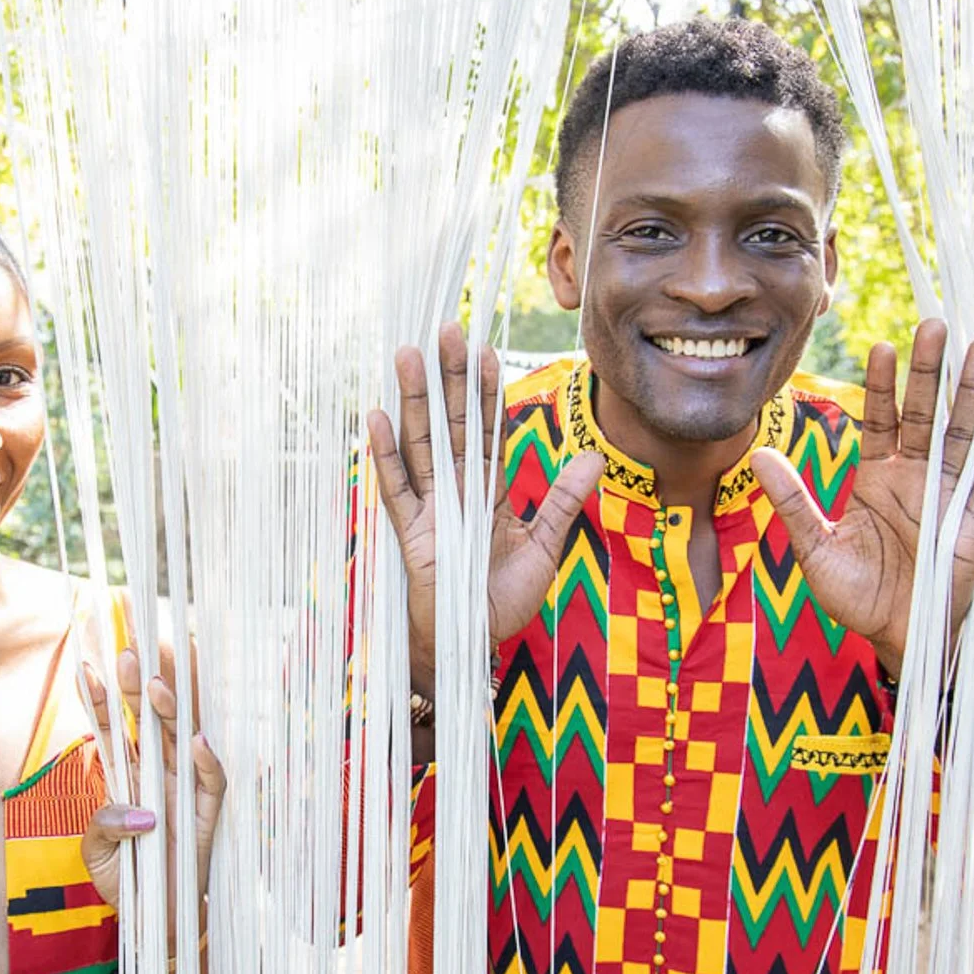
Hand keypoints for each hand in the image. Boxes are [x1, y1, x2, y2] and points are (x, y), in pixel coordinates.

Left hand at [78, 646, 226, 934]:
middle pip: (151, 717)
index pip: (115, 726)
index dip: (102, 697)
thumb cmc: (125, 880)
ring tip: (154, 681)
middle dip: (139, 682)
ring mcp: (186, 790)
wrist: (153, 921)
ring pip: (183, 738)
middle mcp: (160, 773)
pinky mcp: (208, 816)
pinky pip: (213, 784)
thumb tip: (135, 812)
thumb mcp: (96, 852)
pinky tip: (197, 740)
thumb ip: (103, 826)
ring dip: (171, 708)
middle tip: (126, 649)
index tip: (84, 666)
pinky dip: (209, 762)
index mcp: (130, 773)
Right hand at [367, 322, 604, 695]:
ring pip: (421, 443)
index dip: (486, 390)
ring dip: (414, 400)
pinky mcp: (408, 532)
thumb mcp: (545, 547)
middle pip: (452, 423)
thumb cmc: (504, 600)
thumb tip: (597, 458)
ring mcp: (429, 507)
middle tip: (447, 328)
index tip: (484, 347)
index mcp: (488, 488)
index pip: (488, 427)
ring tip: (408, 354)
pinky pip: (395, 487)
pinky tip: (377, 416)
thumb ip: (562, 501)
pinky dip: (385, 454)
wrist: (473, 645)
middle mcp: (456, 489)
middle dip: (449, 378)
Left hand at [751, 319, 973, 673]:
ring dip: (972, 392)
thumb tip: (758, 455)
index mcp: (878, 477)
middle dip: (929, 371)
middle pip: (926, 413)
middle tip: (934, 324)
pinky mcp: (973, 521)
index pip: (882, 419)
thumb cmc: (857, 596)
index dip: (883, 384)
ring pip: (962, 433)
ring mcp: (948, 495)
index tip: (881, 345)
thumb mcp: (815, 547)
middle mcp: (916, 477)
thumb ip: (793, 501)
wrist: (894, 638)